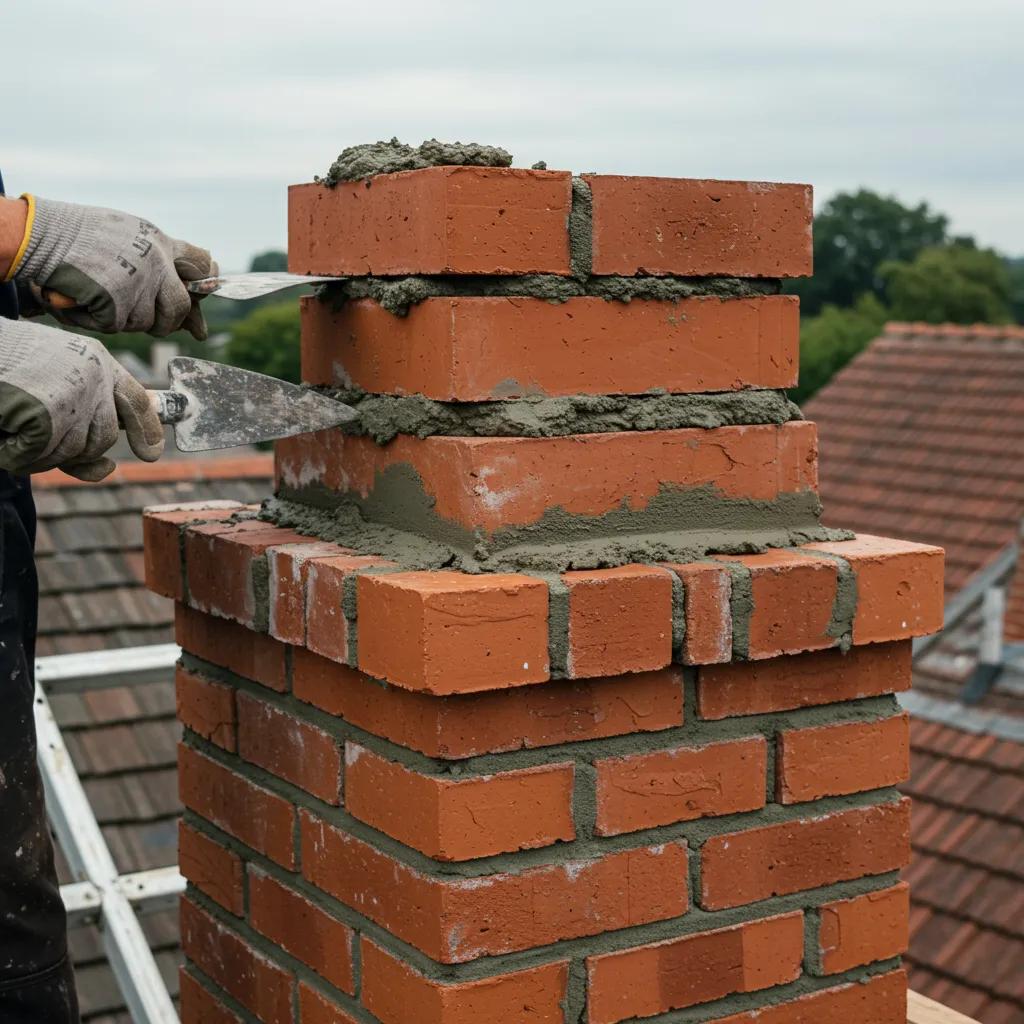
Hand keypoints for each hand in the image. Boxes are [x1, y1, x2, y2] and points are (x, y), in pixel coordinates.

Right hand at [0, 318, 162, 480]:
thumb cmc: (5, 362)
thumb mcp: (53, 378)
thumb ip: (84, 414)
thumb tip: (109, 469)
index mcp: (97, 360)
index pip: (137, 400)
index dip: (147, 429)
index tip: (151, 454)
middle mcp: (94, 376)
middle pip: (102, 439)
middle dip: (74, 452)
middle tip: (39, 440)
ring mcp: (74, 396)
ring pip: (70, 453)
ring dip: (38, 453)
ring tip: (11, 424)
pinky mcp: (48, 415)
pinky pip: (36, 456)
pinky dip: (13, 454)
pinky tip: (1, 431)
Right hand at [11, 196, 216, 339]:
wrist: (40, 233)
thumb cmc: (79, 235)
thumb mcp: (127, 235)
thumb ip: (157, 262)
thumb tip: (194, 306)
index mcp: (159, 242)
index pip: (202, 265)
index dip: (204, 284)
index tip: (201, 293)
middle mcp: (156, 262)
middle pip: (179, 308)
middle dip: (165, 321)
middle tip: (143, 317)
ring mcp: (139, 282)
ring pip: (145, 322)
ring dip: (123, 318)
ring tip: (99, 293)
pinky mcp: (117, 301)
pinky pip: (115, 326)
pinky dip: (96, 319)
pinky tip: (83, 299)